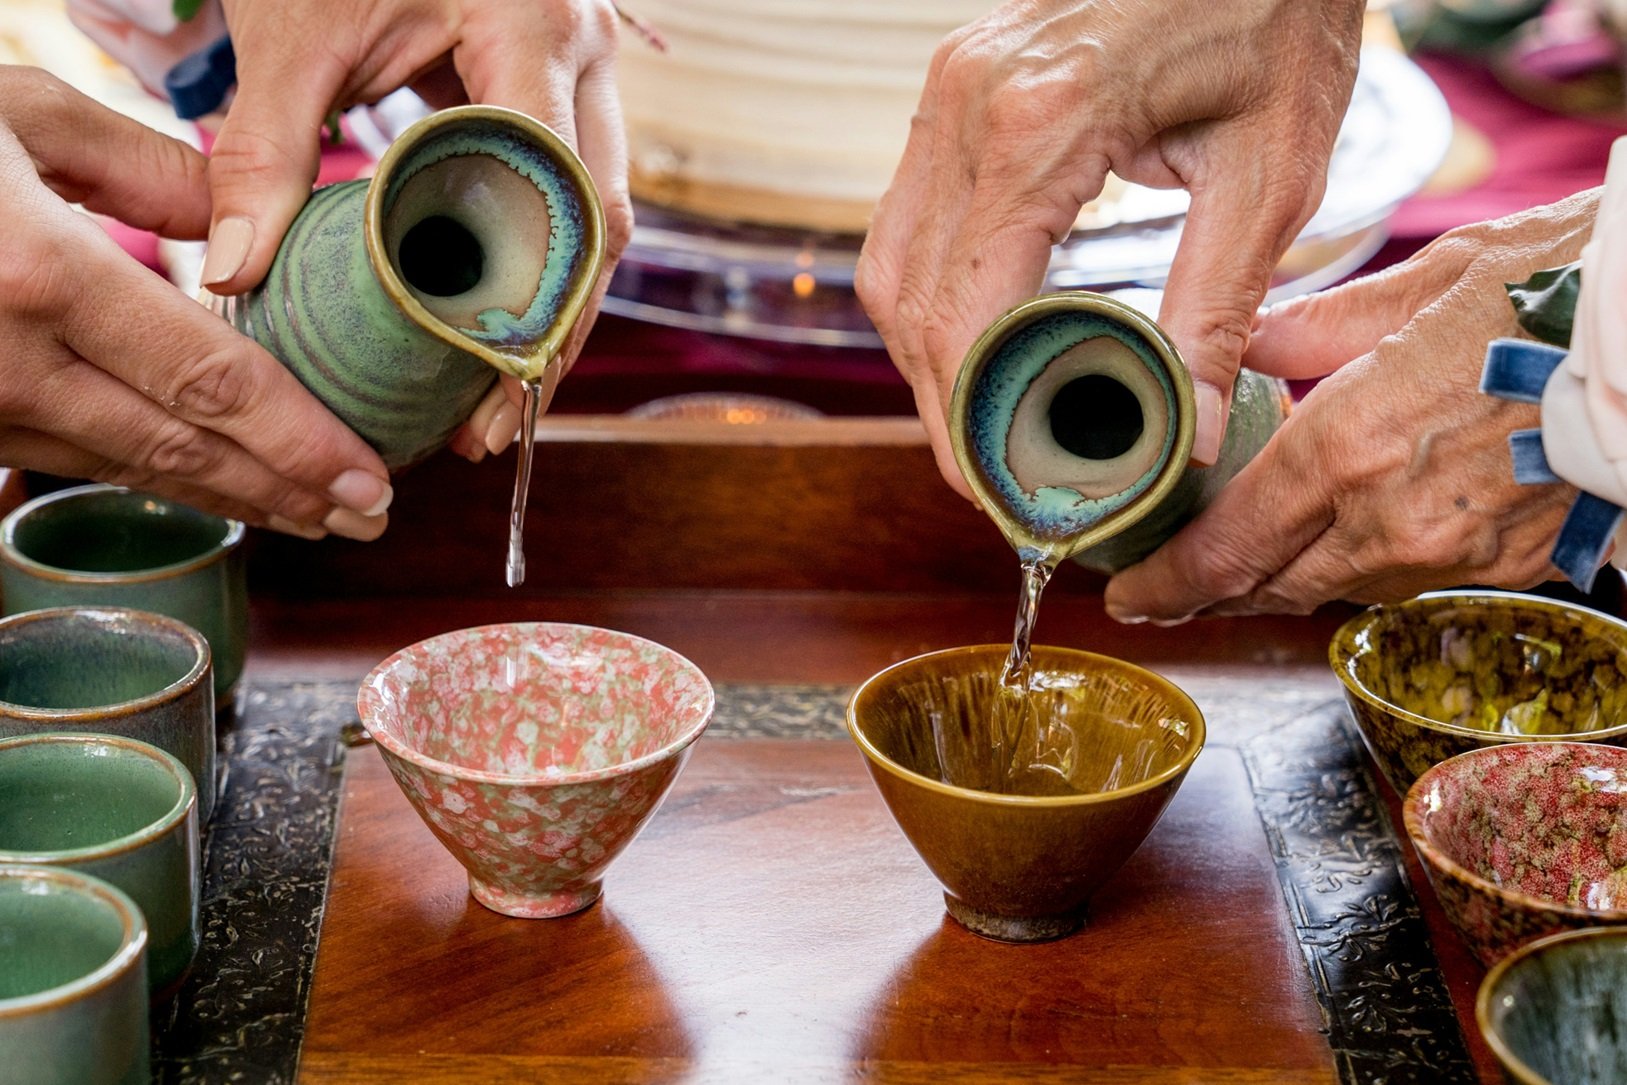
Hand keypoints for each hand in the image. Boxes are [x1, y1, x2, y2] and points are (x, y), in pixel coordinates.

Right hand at [0, 67, 391, 538]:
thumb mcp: (12, 111)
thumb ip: (141, 166)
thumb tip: (241, 225)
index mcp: (39, 275)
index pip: (210, 382)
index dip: (300, 441)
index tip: (371, 477)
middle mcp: (7, 363)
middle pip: (184, 450)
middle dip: (289, 493)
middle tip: (371, 518)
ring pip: (131, 470)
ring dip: (234, 499)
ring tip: (316, 514)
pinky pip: (73, 460)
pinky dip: (157, 479)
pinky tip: (214, 487)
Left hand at [204, 0, 632, 461]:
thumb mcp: (296, 31)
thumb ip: (268, 147)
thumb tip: (237, 273)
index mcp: (535, 26)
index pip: (562, 188)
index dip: (538, 298)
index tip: (491, 381)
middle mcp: (584, 53)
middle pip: (601, 221)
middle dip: (556, 330)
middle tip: (496, 418)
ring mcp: (584, 71)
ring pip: (599, 216)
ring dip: (555, 310)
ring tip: (496, 397)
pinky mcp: (562, 90)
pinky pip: (570, 194)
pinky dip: (537, 265)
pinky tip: (491, 326)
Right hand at [855, 0, 1363, 496]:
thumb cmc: (1275, 19)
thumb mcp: (1269, 171)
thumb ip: (1216, 310)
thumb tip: (1192, 435)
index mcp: (1042, 125)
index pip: (963, 310)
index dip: (970, 418)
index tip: (1000, 490)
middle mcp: (969, 102)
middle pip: (907, 297)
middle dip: (941, 402)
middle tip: (991, 475)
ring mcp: (950, 88)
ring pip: (889, 260)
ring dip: (925, 353)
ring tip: (983, 421)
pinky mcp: (955, 86)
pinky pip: (909, 216)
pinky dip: (931, 292)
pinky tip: (981, 337)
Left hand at [1103, 191, 1602, 622]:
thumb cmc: (1563, 286)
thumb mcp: (1427, 281)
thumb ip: (1318, 328)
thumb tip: (1248, 344)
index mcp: (1353, 446)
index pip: (1229, 545)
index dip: (1168, 583)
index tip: (1128, 595)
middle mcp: (1393, 518)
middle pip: (1271, 584)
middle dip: (1209, 594)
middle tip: (1162, 592)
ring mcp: (1455, 551)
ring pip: (1337, 588)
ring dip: (1283, 579)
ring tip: (1238, 565)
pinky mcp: (1507, 563)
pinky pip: (1406, 579)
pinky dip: (1361, 566)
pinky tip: (1342, 541)